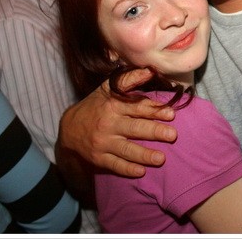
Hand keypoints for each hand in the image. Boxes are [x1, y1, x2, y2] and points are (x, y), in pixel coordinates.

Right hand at [57, 68, 177, 177]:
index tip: (171, 114)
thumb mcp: (107, 89)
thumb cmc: (96, 106)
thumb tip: (151, 70)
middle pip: (135, 128)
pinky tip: (141, 171)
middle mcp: (109, 124)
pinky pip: (115, 165)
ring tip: (161, 158)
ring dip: (145, 155)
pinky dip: (128, 169)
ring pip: (127, 149)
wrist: (69, 128)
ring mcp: (103, 142)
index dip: (155, 110)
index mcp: (113, 105)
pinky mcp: (99, 158)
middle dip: (154, 132)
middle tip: (172, 135)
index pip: (137, 107)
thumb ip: (129, 79)